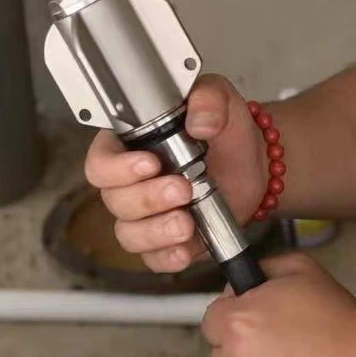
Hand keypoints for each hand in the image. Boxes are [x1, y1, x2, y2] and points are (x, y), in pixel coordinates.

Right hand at [85, 74, 266, 272]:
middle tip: (182, 189)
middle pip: (114, 199)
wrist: (254, 164)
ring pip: (129, 232)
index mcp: (132, 145)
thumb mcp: (221, 100)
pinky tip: (186, 248)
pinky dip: (168, 256)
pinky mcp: (165, 240)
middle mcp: (131, 182)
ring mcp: (146, 214)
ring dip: (156, 231)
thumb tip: (199, 120)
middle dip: (148, 198)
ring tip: (187, 222)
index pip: (101, 160)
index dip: (117, 167)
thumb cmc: (226, 131)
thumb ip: (209, 99)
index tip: (150, 163)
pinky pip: (153, 257)